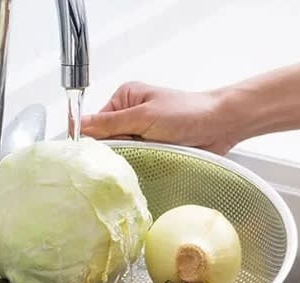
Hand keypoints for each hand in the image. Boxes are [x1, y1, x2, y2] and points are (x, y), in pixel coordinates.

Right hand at [81, 82, 239, 154]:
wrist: (219, 125)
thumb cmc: (187, 112)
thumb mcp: (143, 116)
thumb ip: (110, 124)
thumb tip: (80, 125)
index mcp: (124, 99)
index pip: (95, 123)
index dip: (94, 140)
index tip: (94, 154)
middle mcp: (130, 116)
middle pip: (108, 141)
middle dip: (117, 150)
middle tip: (132, 152)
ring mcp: (142, 134)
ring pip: (123, 154)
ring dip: (132, 159)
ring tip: (146, 156)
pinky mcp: (152, 149)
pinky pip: (137, 161)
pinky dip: (141, 165)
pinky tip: (149, 164)